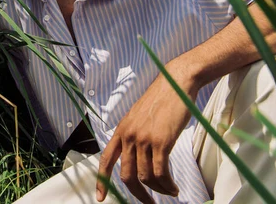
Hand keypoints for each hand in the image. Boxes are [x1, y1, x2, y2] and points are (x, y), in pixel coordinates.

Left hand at [96, 63, 198, 202]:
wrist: (175, 83)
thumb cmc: (161, 100)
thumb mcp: (139, 117)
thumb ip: (134, 135)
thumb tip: (137, 157)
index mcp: (121, 130)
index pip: (106, 160)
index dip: (102, 182)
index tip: (100, 198)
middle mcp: (128, 136)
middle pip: (127, 176)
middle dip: (138, 194)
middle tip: (149, 203)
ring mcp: (143, 139)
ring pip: (145, 178)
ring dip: (158, 190)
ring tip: (170, 191)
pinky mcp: (160, 142)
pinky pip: (160, 173)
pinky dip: (167, 185)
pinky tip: (174, 187)